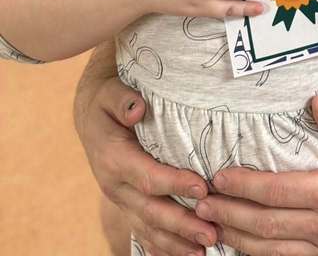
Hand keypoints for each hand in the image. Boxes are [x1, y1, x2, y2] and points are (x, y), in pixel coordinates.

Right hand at [74, 48, 215, 255]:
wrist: (91, 114)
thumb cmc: (107, 100)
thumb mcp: (111, 92)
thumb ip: (124, 100)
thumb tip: (138, 109)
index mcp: (114, 159)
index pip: (148, 177)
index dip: (175, 184)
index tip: (203, 188)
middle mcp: (116, 185)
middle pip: (151, 211)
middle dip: (182, 224)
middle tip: (211, 233)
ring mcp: (121, 199)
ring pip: (148, 227)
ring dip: (176, 241)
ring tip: (205, 250)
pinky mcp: (128, 204)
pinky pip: (144, 231)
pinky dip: (164, 246)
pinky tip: (186, 254)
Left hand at [196, 94, 317, 254]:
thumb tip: (314, 100)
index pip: (276, 192)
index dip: (243, 186)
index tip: (218, 176)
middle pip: (266, 226)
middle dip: (229, 215)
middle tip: (200, 205)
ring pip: (272, 252)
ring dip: (238, 240)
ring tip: (212, 227)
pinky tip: (244, 246)